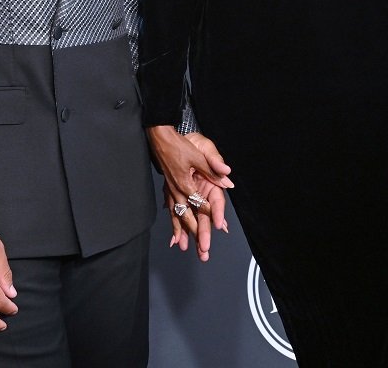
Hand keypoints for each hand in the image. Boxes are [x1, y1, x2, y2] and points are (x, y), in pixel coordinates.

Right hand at [147, 126, 232, 261]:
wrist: (159, 138)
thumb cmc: (178, 145)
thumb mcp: (198, 154)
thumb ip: (212, 167)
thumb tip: (227, 176)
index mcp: (185, 184)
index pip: (199, 203)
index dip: (209, 214)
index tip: (217, 227)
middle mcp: (177, 191)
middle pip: (187, 216)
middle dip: (194, 233)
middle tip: (201, 249)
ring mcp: (171, 191)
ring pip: (176, 216)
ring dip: (180, 232)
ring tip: (182, 247)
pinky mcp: (168, 189)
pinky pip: (170, 210)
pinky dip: (172, 222)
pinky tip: (172, 234)